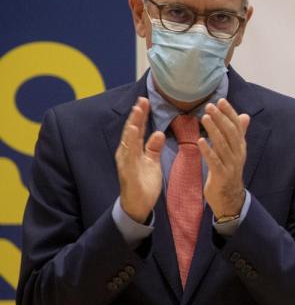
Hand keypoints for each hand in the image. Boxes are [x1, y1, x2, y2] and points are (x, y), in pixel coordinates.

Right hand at [116, 97, 164, 222]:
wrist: (138, 204)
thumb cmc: (144, 182)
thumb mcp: (152, 162)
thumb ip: (153, 147)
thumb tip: (158, 132)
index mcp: (133, 150)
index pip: (138, 129)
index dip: (141, 115)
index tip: (146, 101)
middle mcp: (127, 153)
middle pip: (132, 131)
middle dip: (136, 116)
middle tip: (142, 100)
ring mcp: (126, 162)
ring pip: (128, 141)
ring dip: (132, 126)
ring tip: (136, 113)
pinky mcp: (127, 172)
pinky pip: (128, 156)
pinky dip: (129, 145)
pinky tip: (132, 135)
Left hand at [198, 98, 249, 218]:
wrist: (230, 198)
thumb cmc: (229, 172)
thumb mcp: (235, 151)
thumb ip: (239, 134)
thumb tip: (244, 116)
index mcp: (240, 147)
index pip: (237, 126)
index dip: (230, 113)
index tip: (221, 100)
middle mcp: (238, 154)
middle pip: (230, 133)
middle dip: (220, 118)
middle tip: (210, 106)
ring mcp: (231, 165)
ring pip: (223, 144)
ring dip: (214, 130)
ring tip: (205, 117)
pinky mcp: (222, 175)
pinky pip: (215, 161)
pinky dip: (208, 151)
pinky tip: (200, 141)